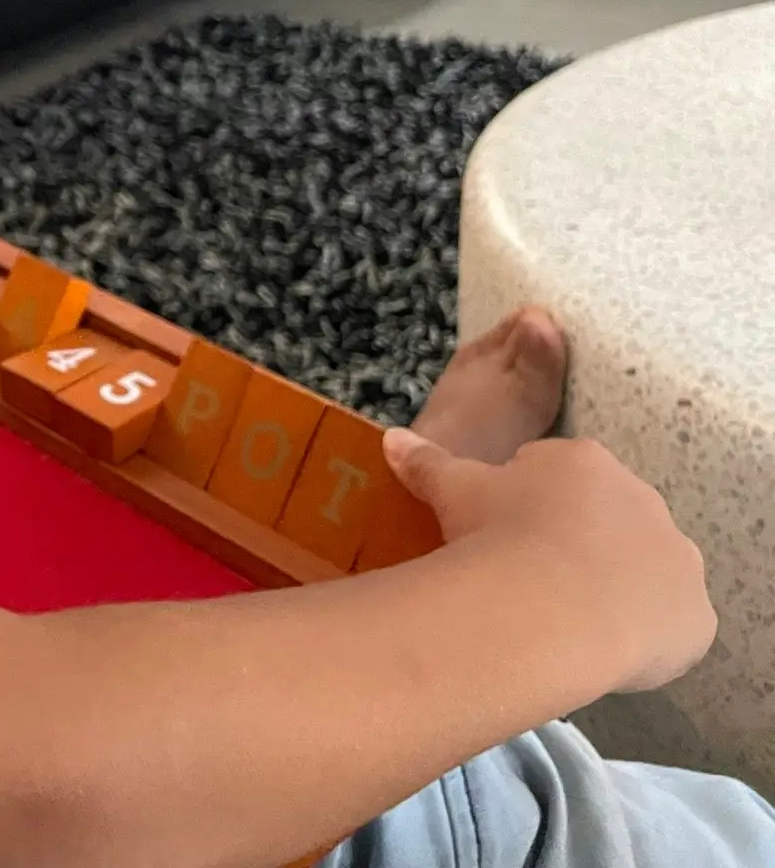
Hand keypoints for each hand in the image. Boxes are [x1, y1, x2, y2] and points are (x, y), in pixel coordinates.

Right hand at [383, 428, 716, 692]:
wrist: (555, 604)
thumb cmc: (500, 535)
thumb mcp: (453, 493)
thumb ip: (429, 464)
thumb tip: (392, 439)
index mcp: (584, 463)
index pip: (559, 475)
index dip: (526, 507)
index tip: (502, 535)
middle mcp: (642, 500)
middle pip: (606, 521)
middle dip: (574, 544)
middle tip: (528, 576)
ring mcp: (676, 558)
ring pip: (643, 571)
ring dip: (613, 587)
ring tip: (563, 618)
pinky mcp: (695, 614)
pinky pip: (670, 623)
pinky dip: (641, 635)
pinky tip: (599, 648)